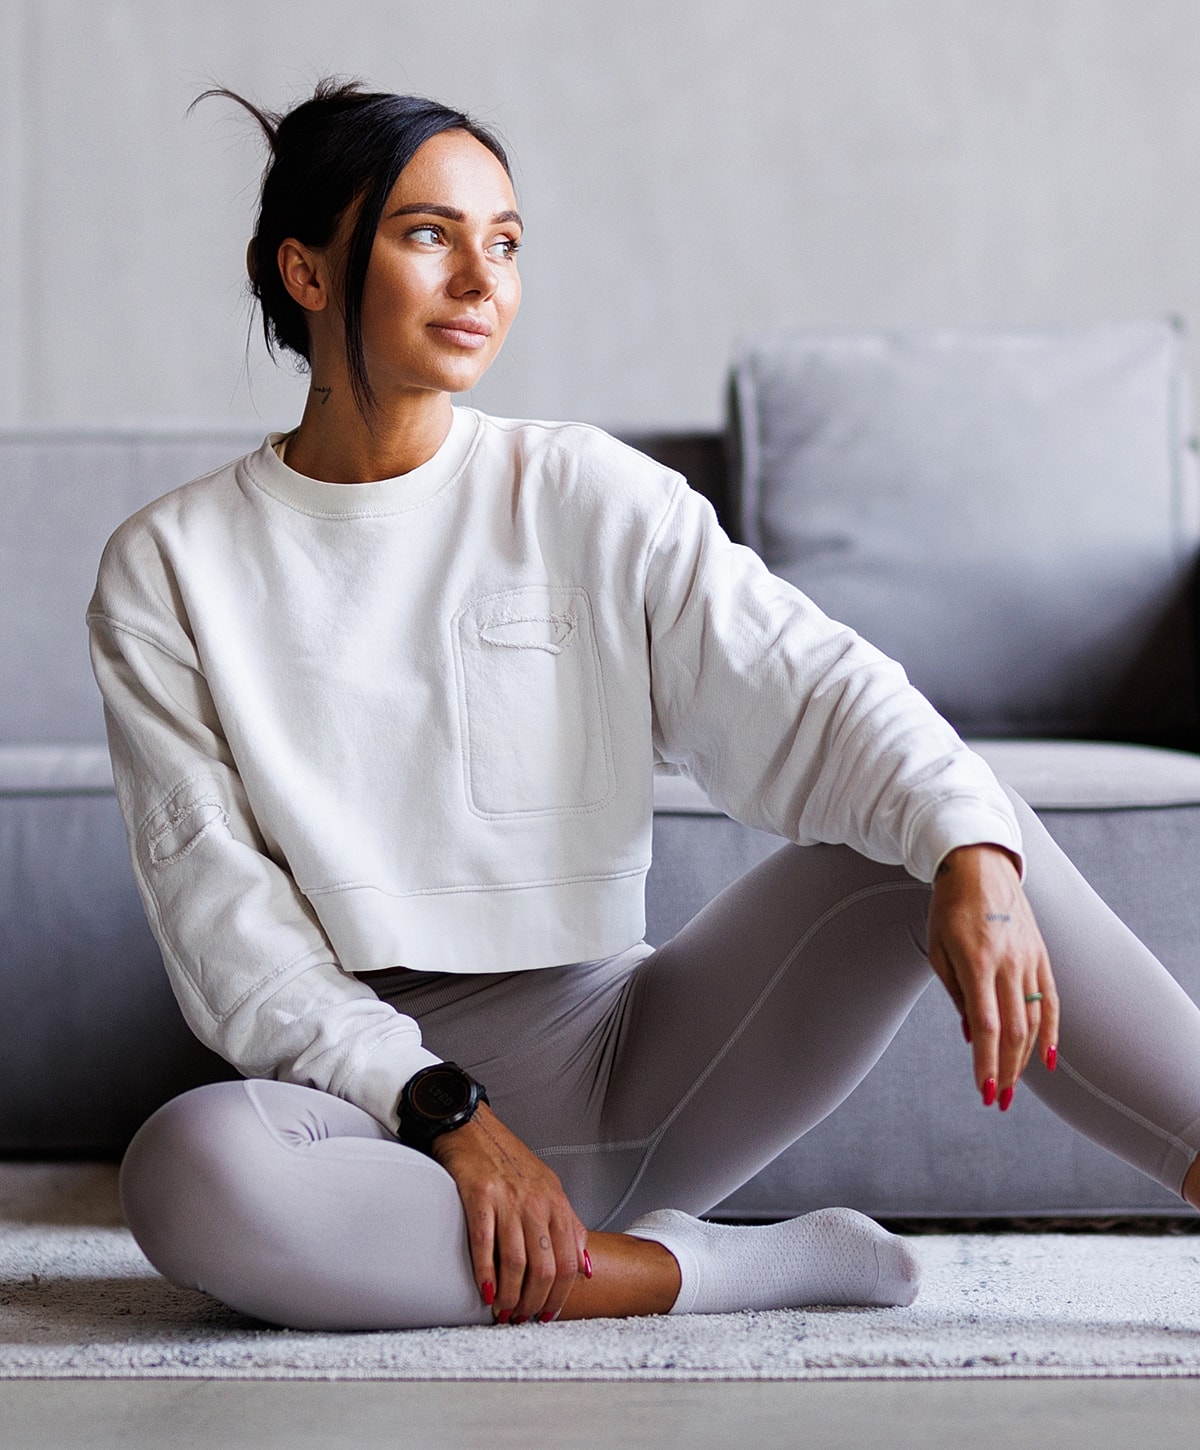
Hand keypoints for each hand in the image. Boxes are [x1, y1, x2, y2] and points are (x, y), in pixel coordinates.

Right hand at [430, 1102, 588, 1323]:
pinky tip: (484, 1291)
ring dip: (509, 1296)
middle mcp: (536, 1202)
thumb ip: (570, 1227)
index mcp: (557, 1203)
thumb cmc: (510, 1162)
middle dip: (533, 1302)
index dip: (559, 1295)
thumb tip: (586, 1270)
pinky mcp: (479, 1196)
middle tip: (521, 1319)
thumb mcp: (549, 1189)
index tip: (547, 1315)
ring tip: (503, 1312)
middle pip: (544, 1268)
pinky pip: (484, 1243)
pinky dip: (485, 1273)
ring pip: (516, 1262)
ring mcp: (508, 1199)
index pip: (569, 1262)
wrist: (474, 1128)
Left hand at [926, 843, 1058, 1108]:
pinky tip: (1048, 1059)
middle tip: (997, 1101)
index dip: (986, 1062)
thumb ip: (956, 994)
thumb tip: (973, 1036)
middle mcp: (1009, 963)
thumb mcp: (938, 949)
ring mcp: (1030, 959)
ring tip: (1012, 1086)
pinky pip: (1051, 1001)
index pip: (986, 1025)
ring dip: (1024, 1059)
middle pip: (1013, 1030)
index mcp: (977, 961)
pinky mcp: (1042, 956)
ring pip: (1033, 1020)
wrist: (979, 865)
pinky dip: (1051, 1032)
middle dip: (1006, 1071)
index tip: (983, 1091)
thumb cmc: (949, 908)